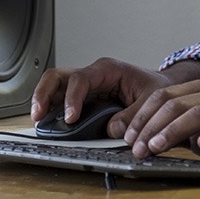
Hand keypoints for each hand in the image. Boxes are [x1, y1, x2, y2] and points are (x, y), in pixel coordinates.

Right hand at [30, 57, 171, 132]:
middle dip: (44, 94)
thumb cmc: (155, 88)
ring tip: (37, 122)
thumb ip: (133, 115)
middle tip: (38, 114)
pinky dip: (51, 112)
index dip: (72, 98)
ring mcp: (85, 87)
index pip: (81, 79)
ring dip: (43, 102)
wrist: (161, 89)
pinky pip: (61, 101)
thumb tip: (112, 129)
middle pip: (58, 77)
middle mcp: (92, 76)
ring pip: (54, 87)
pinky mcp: (83, 100)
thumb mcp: (151, 100)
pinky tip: (47, 124)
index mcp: (107, 69)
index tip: (70, 118)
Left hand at [123, 79, 199, 172]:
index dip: (141, 116)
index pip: (162, 97)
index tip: (126, 137)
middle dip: (150, 126)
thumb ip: (174, 129)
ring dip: (172, 131)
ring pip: (196, 114)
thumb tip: (140, 140)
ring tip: (155, 147)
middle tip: (135, 148)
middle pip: (174, 105)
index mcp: (199, 90)